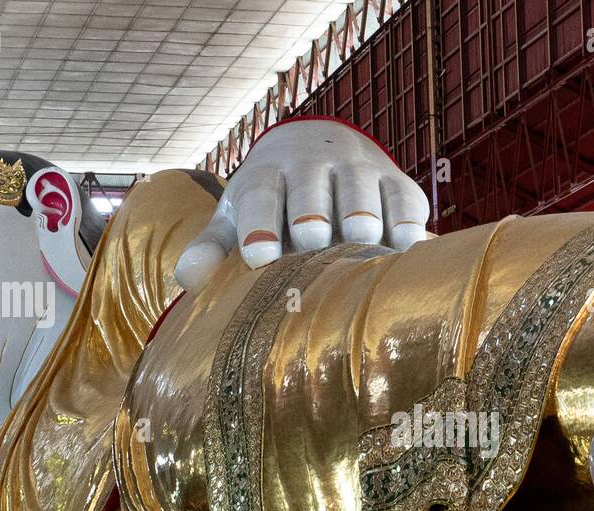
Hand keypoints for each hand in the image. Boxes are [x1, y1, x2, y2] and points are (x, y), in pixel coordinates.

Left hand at [175, 117, 429, 290]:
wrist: (323, 146)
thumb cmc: (273, 199)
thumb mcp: (238, 216)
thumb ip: (213, 247)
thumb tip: (186, 281)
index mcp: (267, 175)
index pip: (260, 196)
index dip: (259, 224)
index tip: (259, 255)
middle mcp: (314, 166)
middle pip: (312, 191)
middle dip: (312, 215)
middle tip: (312, 242)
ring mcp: (360, 172)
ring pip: (362, 193)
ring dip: (361, 218)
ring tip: (361, 247)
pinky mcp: (399, 186)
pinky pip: (406, 205)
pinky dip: (407, 228)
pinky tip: (405, 252)